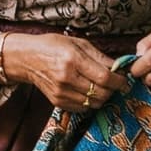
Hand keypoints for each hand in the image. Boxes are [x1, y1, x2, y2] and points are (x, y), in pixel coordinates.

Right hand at [0, 31, 126, 110]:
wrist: (27, 58)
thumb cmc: (52, 46)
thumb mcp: (77, 42)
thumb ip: (99, 56)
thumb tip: (118, 67)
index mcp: (72, 59)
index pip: (105, 77)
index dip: (119, 80)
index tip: (123, 78)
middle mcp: (66, 78)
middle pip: (102, 93)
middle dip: (113, 89)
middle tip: (113, 82)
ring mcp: (61, 92)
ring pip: (94, 103)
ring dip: (102, 96)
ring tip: (100, 86)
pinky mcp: (58, 102)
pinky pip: (83, 107)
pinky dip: (90, 101)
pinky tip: (87, 91)